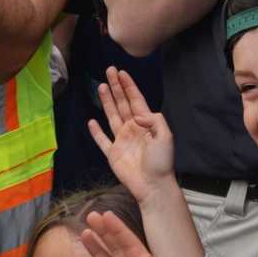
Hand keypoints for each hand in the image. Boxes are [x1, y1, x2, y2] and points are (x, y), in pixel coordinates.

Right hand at [87, 69, 174, 203]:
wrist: (153, 185)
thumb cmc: (161, 161)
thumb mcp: (165, 136)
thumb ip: (154, 120)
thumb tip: (137, 115)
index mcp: (145, 123)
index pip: (135, 100)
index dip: (128, 86)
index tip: (121, 72)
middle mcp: (132, 128)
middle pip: (122, 103)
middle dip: (115, 87)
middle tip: (109, 71)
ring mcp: (121, 140)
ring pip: (111, 116)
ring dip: (106, 102)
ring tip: (100, 86)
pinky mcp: (112, 154)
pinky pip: (102, 140)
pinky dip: (96, 132)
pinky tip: (91, 121)